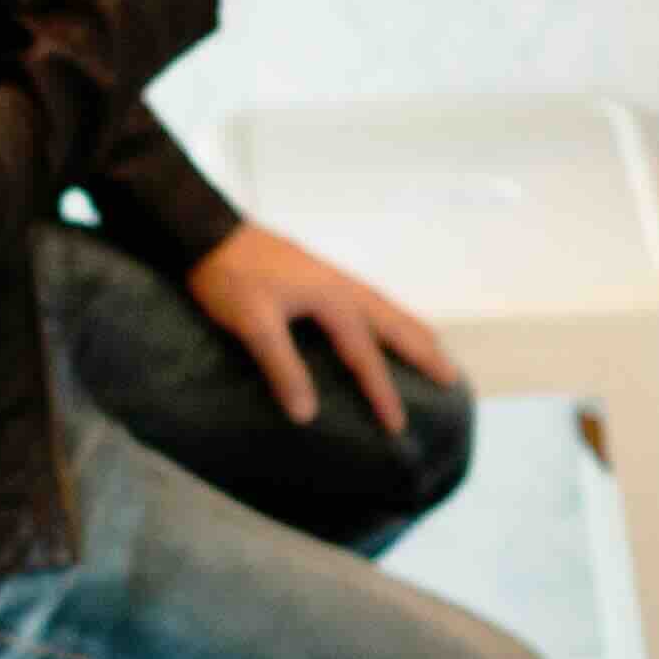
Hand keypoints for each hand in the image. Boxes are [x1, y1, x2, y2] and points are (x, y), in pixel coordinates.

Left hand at [182, 221, 451, 437]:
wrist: (206, 231)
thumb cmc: (229, 278)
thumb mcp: (253, 324)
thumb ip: (282, 367)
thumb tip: (307, 414)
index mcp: (332, 301)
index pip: (365, 356)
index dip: (382, 393)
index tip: (398, 427)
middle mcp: (343, 287)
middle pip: (394, 324)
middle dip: (424, 353)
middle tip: (452, 378)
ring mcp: (333, 277)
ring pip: (386, 307)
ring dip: (412, 330)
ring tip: (435, 348)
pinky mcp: (319, 274)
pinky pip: (370, 298)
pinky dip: (389, 314)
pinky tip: (383, 322)